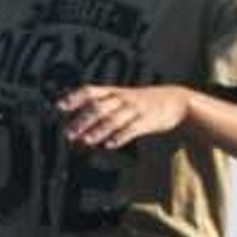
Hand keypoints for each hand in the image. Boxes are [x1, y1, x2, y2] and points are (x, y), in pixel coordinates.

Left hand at [55, 81, 189, 149]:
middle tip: (69, 133)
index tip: (59, 107)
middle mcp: (123, 98)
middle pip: (99, 107)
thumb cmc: (143, 102)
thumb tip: (77, 122)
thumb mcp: (123, 97)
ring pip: (114, 119)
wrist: (177, 101)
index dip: (75, 98)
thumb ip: (102, 106)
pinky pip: (132, 129)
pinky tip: (110, 145)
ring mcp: (135, 109)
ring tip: (86, 141)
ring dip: (99, 130)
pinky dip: (121, 137)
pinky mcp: (147, 121)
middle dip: (83, 120)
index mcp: (115, 92)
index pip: (91, 91)